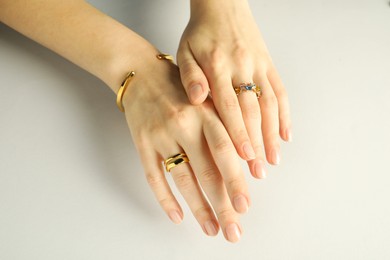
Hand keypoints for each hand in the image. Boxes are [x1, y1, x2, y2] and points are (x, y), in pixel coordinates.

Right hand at [122, 51, 248, 242]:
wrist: (141, 73)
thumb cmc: (180, 87)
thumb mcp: (206, 98)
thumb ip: (223, 124)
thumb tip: (244, 162)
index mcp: (205, 112)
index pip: (224, 149)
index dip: (236, 177)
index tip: (246, 203)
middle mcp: (184, 124)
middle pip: (207, 171)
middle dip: (223, 203)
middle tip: (234, 229)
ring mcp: (161, 135)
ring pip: (183, 179)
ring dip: (199, 208)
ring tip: (212, 229)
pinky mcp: (142, 144)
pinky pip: (153, 176)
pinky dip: (165, 198)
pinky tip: (177, 217)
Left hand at [177, 0, 291, 177]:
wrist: (222, 5)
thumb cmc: (200, 34)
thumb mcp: (185, 52)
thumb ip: (189, 76)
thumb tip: (197, 99)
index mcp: (217, 66)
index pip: (229, 106)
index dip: (238, 134)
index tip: (245, 158)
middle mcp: (242, 67)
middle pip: (252, 111)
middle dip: (257, 143)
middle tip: (259, 170)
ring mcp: (259, 65)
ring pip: (270, 104)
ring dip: (273, 134)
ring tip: (274, 160)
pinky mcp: (269, 64)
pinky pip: (281, 91)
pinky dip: (286, 114)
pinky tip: (286, 134)